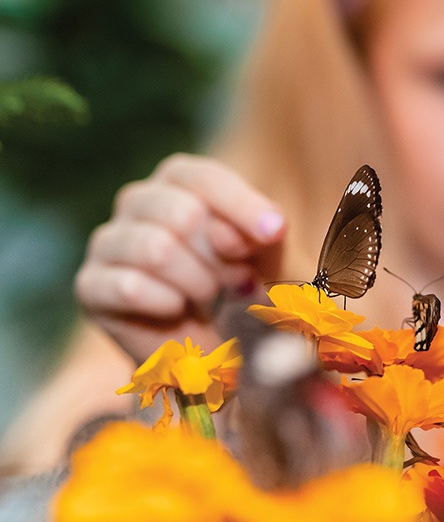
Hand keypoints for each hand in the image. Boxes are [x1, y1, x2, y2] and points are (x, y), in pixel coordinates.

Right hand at [75, 153, 286, 362]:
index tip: (275, 232)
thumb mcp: (266, 254)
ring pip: (156, 249)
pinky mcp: (90, 285)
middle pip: (183, 213)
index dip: (242, 205)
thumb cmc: (239, 286)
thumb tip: (240, 231)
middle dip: (220, 256)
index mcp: (180, 180)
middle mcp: (138, 200)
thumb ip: (259, 235)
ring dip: (198, 282)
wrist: (206, 344)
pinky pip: (130, 287)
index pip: (204, 177)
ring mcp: (107, 241)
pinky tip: (176, 310)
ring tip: (207, 296)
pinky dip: (168, 304)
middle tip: (234, 280)